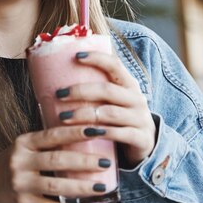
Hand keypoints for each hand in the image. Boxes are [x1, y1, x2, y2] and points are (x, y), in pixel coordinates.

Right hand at [0, 126, 114, 202]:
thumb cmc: (13, 165)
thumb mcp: (24, 148)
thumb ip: (46, 142)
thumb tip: (83, 131)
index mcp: (23, 143)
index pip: (53, 135)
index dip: (76, 132)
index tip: (97, 130)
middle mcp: (20, 162)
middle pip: (57, 160)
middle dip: (84, 161)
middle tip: (106, 162)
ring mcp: (20, 185)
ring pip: (56, 185)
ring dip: (82, 186)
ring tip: (102, 186)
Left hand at [57, 51, 155, 167]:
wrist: (146, 145)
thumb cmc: (120, 119)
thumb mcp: (113, 102)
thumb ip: (96, 91)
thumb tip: (55, 78)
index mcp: (129, 84)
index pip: (115, 65)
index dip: (97, 58)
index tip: (76, 56)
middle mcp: (137, 99)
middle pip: (107, 90)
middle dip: (81, 91)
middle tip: (59, 94)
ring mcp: (140, 119)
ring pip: (110, 113)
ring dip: (84, 114)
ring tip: (63, 117)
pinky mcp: (141, 139)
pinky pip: (119, 134)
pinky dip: (101, 133)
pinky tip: (85, 134)